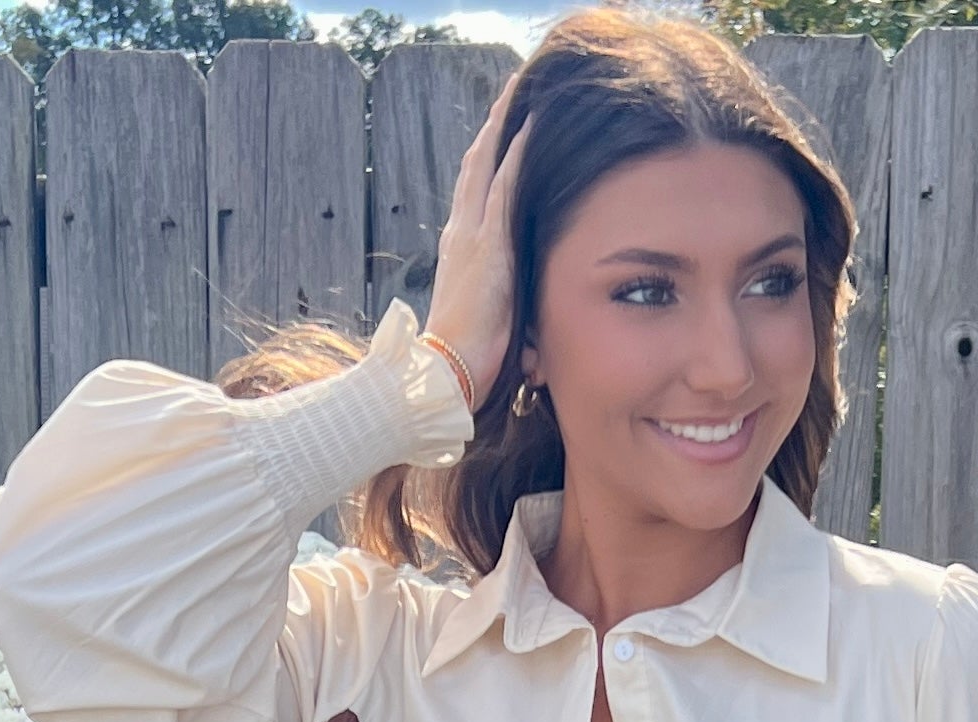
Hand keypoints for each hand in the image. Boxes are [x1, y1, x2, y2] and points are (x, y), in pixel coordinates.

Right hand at [425, 70, 528, 407]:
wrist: (445, 373)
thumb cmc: (465, 363)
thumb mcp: (488, 327)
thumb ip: (505, 314)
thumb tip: (531, 345)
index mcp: (460, 251)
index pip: (474, 193)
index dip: (487, 159)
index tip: (501, 129)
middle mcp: (461, 234)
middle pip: (478, 166)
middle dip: (495, 128)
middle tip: (512, 92)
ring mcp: (472, 235)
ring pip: (489, 164)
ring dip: (506, 125)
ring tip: (522, 91)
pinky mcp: (488, 245)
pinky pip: (504, 186)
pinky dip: (517, 154)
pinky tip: (532, 124)